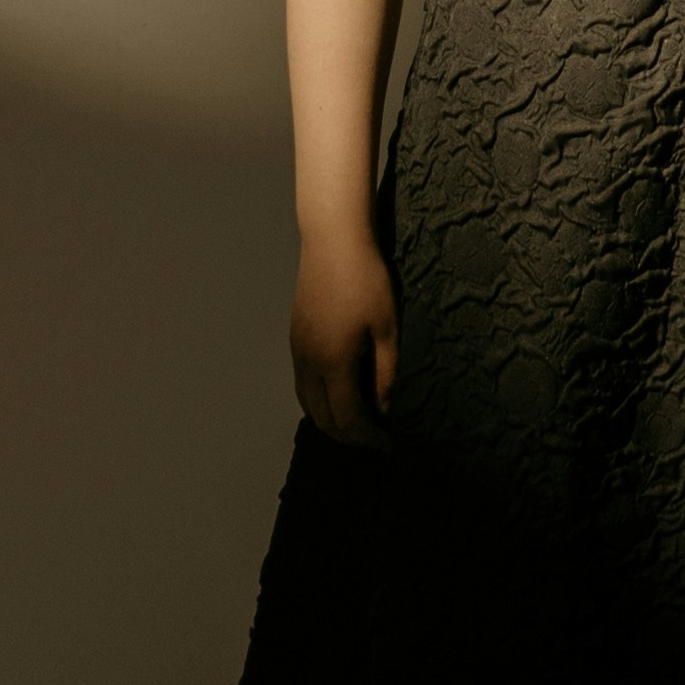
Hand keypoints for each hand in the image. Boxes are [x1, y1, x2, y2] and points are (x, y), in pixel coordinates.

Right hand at [289, 232, 402, 442]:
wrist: (333, 239)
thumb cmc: (367, 279)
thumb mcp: (388, 327)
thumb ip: (386, 373)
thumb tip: (384, 408)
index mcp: (333, 362)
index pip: (348, 419)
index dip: (369, 438)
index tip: (389, 444)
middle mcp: (308, 362)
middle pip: (322, 418)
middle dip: (349, 437)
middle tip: (376, 439)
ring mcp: (297, 350)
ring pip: (307, 403)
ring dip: (331, 421)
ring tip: (360, 422)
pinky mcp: (295, 337)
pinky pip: (302, 384)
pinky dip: (319, 401)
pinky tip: (340, 394)